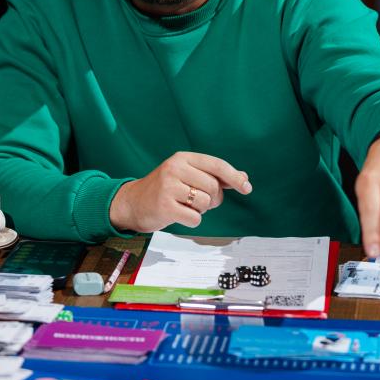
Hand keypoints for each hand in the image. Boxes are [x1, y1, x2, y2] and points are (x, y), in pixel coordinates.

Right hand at [109, 151, 252, 232]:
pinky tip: (179, 215)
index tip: (247, 188)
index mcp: (182, 158)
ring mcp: (168, 187)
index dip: (234, 177)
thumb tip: (243, 178)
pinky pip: (195, 218)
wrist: (132, 203)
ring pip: (205, 202)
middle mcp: (174, 168)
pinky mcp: (164, 207)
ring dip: (201, 210)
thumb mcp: (187, 176)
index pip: (216, 164)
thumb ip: (214, 176)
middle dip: (213, 198)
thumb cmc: (165, 189)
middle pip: (213, 186)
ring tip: (186, 206)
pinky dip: (192, 221)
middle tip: (200, 201)